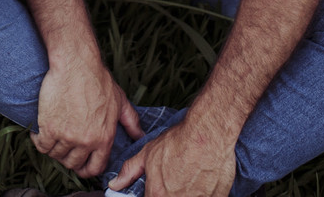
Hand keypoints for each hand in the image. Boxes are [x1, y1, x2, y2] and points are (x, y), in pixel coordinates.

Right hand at [33, 59, 141, 177]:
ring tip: (52, 137)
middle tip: (64, 147)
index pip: (94, 168)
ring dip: (53, 149)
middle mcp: (86, 141)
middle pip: (73, 164)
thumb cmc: (98, 79)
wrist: (76, 65)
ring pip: (56, 155)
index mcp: (104, 138)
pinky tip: (40, 132)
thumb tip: (140, 135)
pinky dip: (39, 141)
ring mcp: (67, 136)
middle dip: (68, 158)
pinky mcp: (49, 128)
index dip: (86, 169)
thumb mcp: (119, 101)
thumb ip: (131, 121)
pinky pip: (41, 145)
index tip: (79, 163)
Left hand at [109, 119, 235, 196]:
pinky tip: (202, 181)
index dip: (152, 195)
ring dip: (187, 193)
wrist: (208, 134)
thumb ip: (130, 172)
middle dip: (170, 193)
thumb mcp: (148, 154)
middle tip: (176, 181)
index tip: (157, 189)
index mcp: (158, 195)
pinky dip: (203, 193)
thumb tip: (115, 184)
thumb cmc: (178, 142)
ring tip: (188, 180)